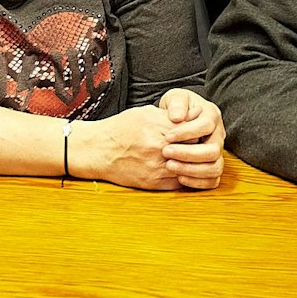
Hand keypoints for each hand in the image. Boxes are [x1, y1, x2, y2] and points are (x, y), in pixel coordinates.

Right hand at [71, 102, 207, 190]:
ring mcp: (156, 168)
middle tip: (196, 145)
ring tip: (189, 157)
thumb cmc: (121, 128)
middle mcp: (159, 149)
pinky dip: (182, 176)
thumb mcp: (145, 113)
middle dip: (196, 148)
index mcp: (159, 128)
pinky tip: (180, 168)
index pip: (193, 132)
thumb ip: (170, 116)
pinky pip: (178, 182)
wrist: (98, 150)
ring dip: (191, 164)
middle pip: (193, 151)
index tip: (197, 131)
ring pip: (188, 168)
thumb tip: (193, 116)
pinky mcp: (152, 183)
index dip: (197, 132)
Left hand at [156, 87, 225, 188]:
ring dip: (192, 170)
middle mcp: (219, 135)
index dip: (187, 132)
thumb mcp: (176, 98)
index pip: (206, 125)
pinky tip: (179, 177)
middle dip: (188, 154)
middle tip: (166, 152)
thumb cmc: (177, 107)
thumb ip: (177, 103)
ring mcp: (217, 152)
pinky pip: (213, 180)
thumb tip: (177, 117)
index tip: (167, 137)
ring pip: (215, 167)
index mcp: (212, 115)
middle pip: (213, 150)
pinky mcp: (212, 166)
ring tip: (169, 165)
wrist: (178, 118)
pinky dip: (197, 182)